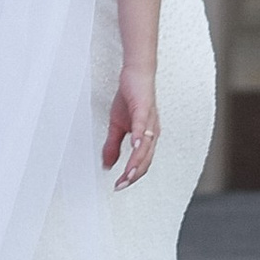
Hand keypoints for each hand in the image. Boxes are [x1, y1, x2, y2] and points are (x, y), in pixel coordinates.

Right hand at [103, 62, 159, 186]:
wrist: (136, 73)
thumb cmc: (131, 97)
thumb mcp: (117, 125)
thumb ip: (113, 145)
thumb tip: (108, 164)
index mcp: (146, 137)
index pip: (141, 163)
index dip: (131, 176)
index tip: (119, 186)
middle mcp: (151, 132)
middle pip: (145, 160)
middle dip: (133, 175)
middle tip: (122, 185)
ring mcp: (149, 121)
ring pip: (145, 147)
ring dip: (136, 162)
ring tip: (128, 174)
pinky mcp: (144, 109)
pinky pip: (142, 126)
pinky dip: (139, 138)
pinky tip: (134, 147)